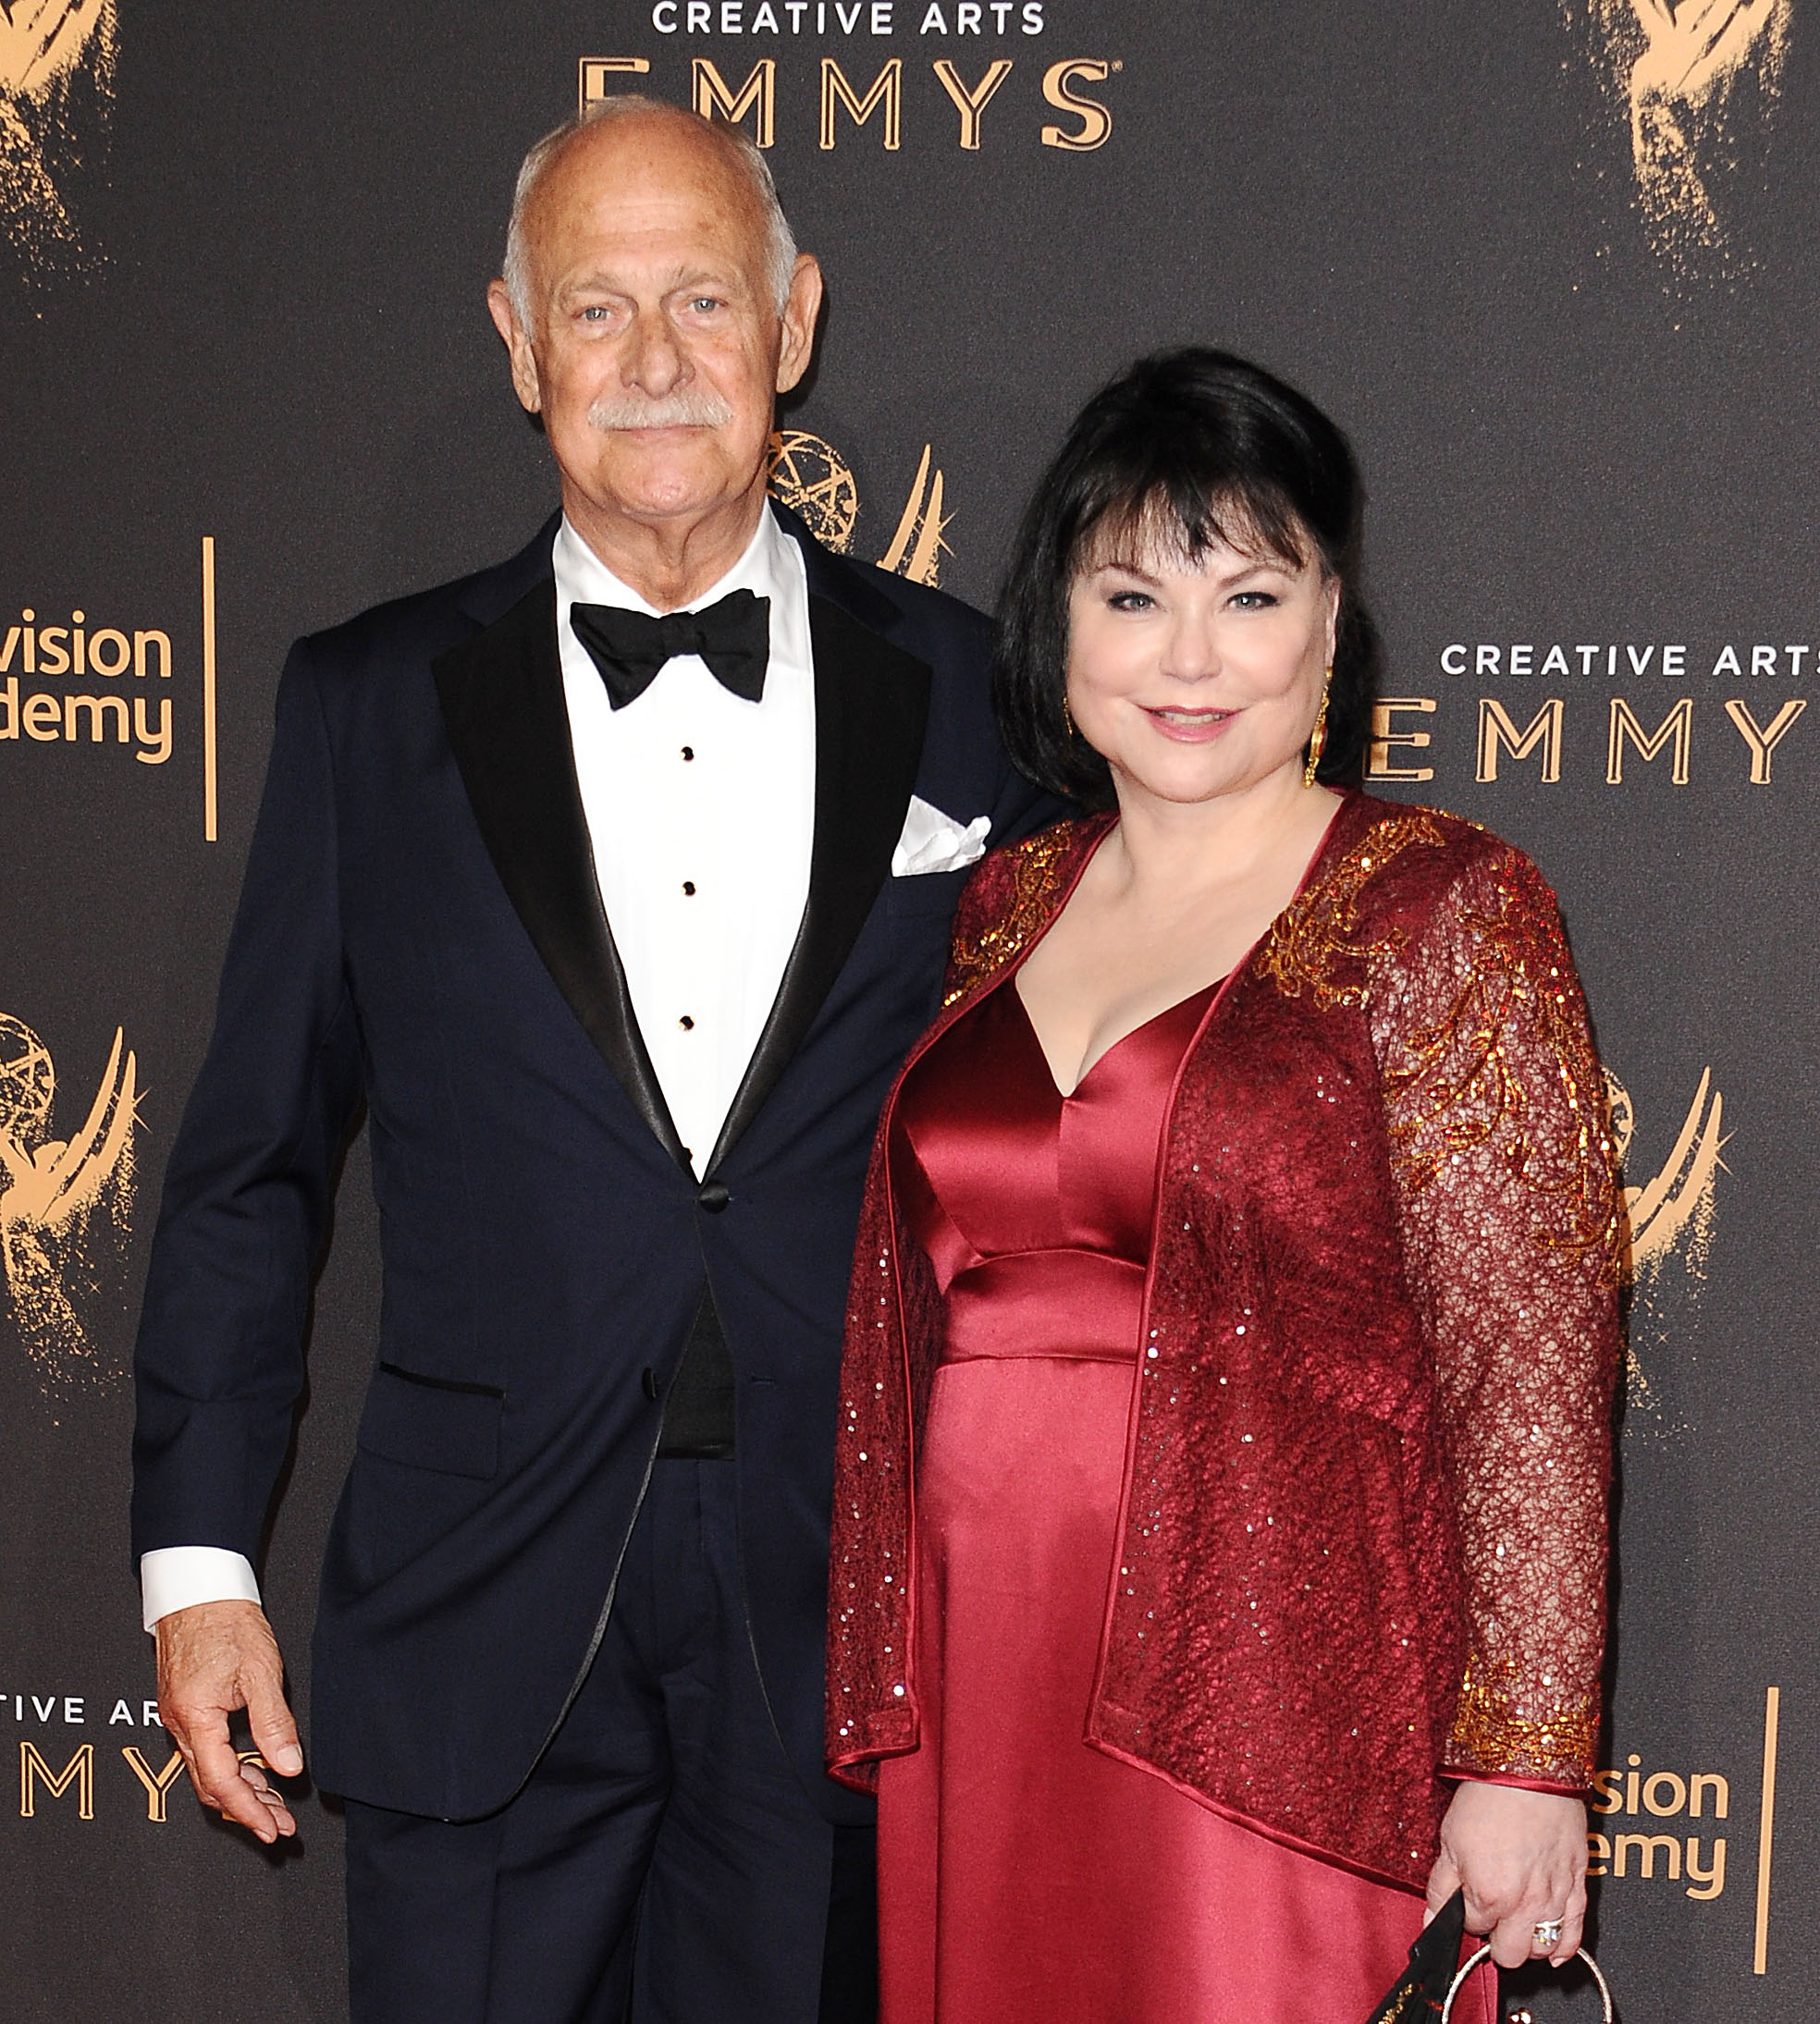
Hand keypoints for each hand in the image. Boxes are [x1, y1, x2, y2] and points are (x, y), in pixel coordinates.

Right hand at [155, 1599, 302, 1844]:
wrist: (198, 1589)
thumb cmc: (227, 1622)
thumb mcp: (260, 1671)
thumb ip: (272, 1723)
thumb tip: (288, 1767)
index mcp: (195, 1719)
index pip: (222, 1783)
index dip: (249, 1811)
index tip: (273, 1829)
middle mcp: (179, 1725)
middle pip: (211, 1786)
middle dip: (246, 1810)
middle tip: (280, 1826)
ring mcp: (178, 1718)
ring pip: (207, 1772)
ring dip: (239, 1793)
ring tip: (274, 1806)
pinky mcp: (185, 1709)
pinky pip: (204, 1753)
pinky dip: (230, 1770)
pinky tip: (254, 1773)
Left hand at [1425, 1781, 1587, 1968]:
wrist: (1529, 1770)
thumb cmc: (1489, 1797)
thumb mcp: (1449, 1839)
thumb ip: (1441, 1887)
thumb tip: (1431, 1919)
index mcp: (1488, 1894)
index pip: (1471, 1928)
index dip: (1465, 1914)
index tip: (1465, 1900)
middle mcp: (1523, 1905)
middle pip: (1509, 1955)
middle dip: (1496, 1939)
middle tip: (1490, 1916)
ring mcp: (1554, 1899)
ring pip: (1541, 1951)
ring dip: (1527, 1942)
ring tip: (1517, 1921)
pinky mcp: (1578, 1888)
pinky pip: (1575, 1936)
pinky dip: (1564, 1948)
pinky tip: (1552, 1949)